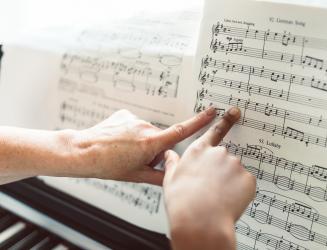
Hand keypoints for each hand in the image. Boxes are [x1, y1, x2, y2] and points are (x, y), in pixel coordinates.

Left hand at [66, 107, 216, 184]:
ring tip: (122, 151)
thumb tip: (173, 178)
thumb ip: (160, 176)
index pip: (181, 131)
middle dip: (153, 149)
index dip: (199, 122)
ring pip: (146, 132)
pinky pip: (135, 124)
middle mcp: (145, 127)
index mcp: (151, 143)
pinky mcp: (125, 114)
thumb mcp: (136, 175)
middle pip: (160, 139)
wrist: (82, 152)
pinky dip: (130, 132)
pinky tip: (117, 141)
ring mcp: (134, 119)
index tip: (211, 111)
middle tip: (135, 159)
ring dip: (140, 141)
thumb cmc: (107, 165)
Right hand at [163, 107, 255, 249]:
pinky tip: (228, 201)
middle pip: (224, 159)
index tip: (234, 112)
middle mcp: (218, 153)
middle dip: (220, 171)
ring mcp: (235, 165)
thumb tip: (169, 155)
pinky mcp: (248, 179)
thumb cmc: (182, 201)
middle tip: (211, 189)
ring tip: (217, 198)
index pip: (215, 132)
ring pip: (234, 173)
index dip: (226, 121)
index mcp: (199, 151)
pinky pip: (245, 184)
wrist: (200, 221)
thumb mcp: (170, 179)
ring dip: (229, 182)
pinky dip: (239, 192)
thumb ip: (172, 163)